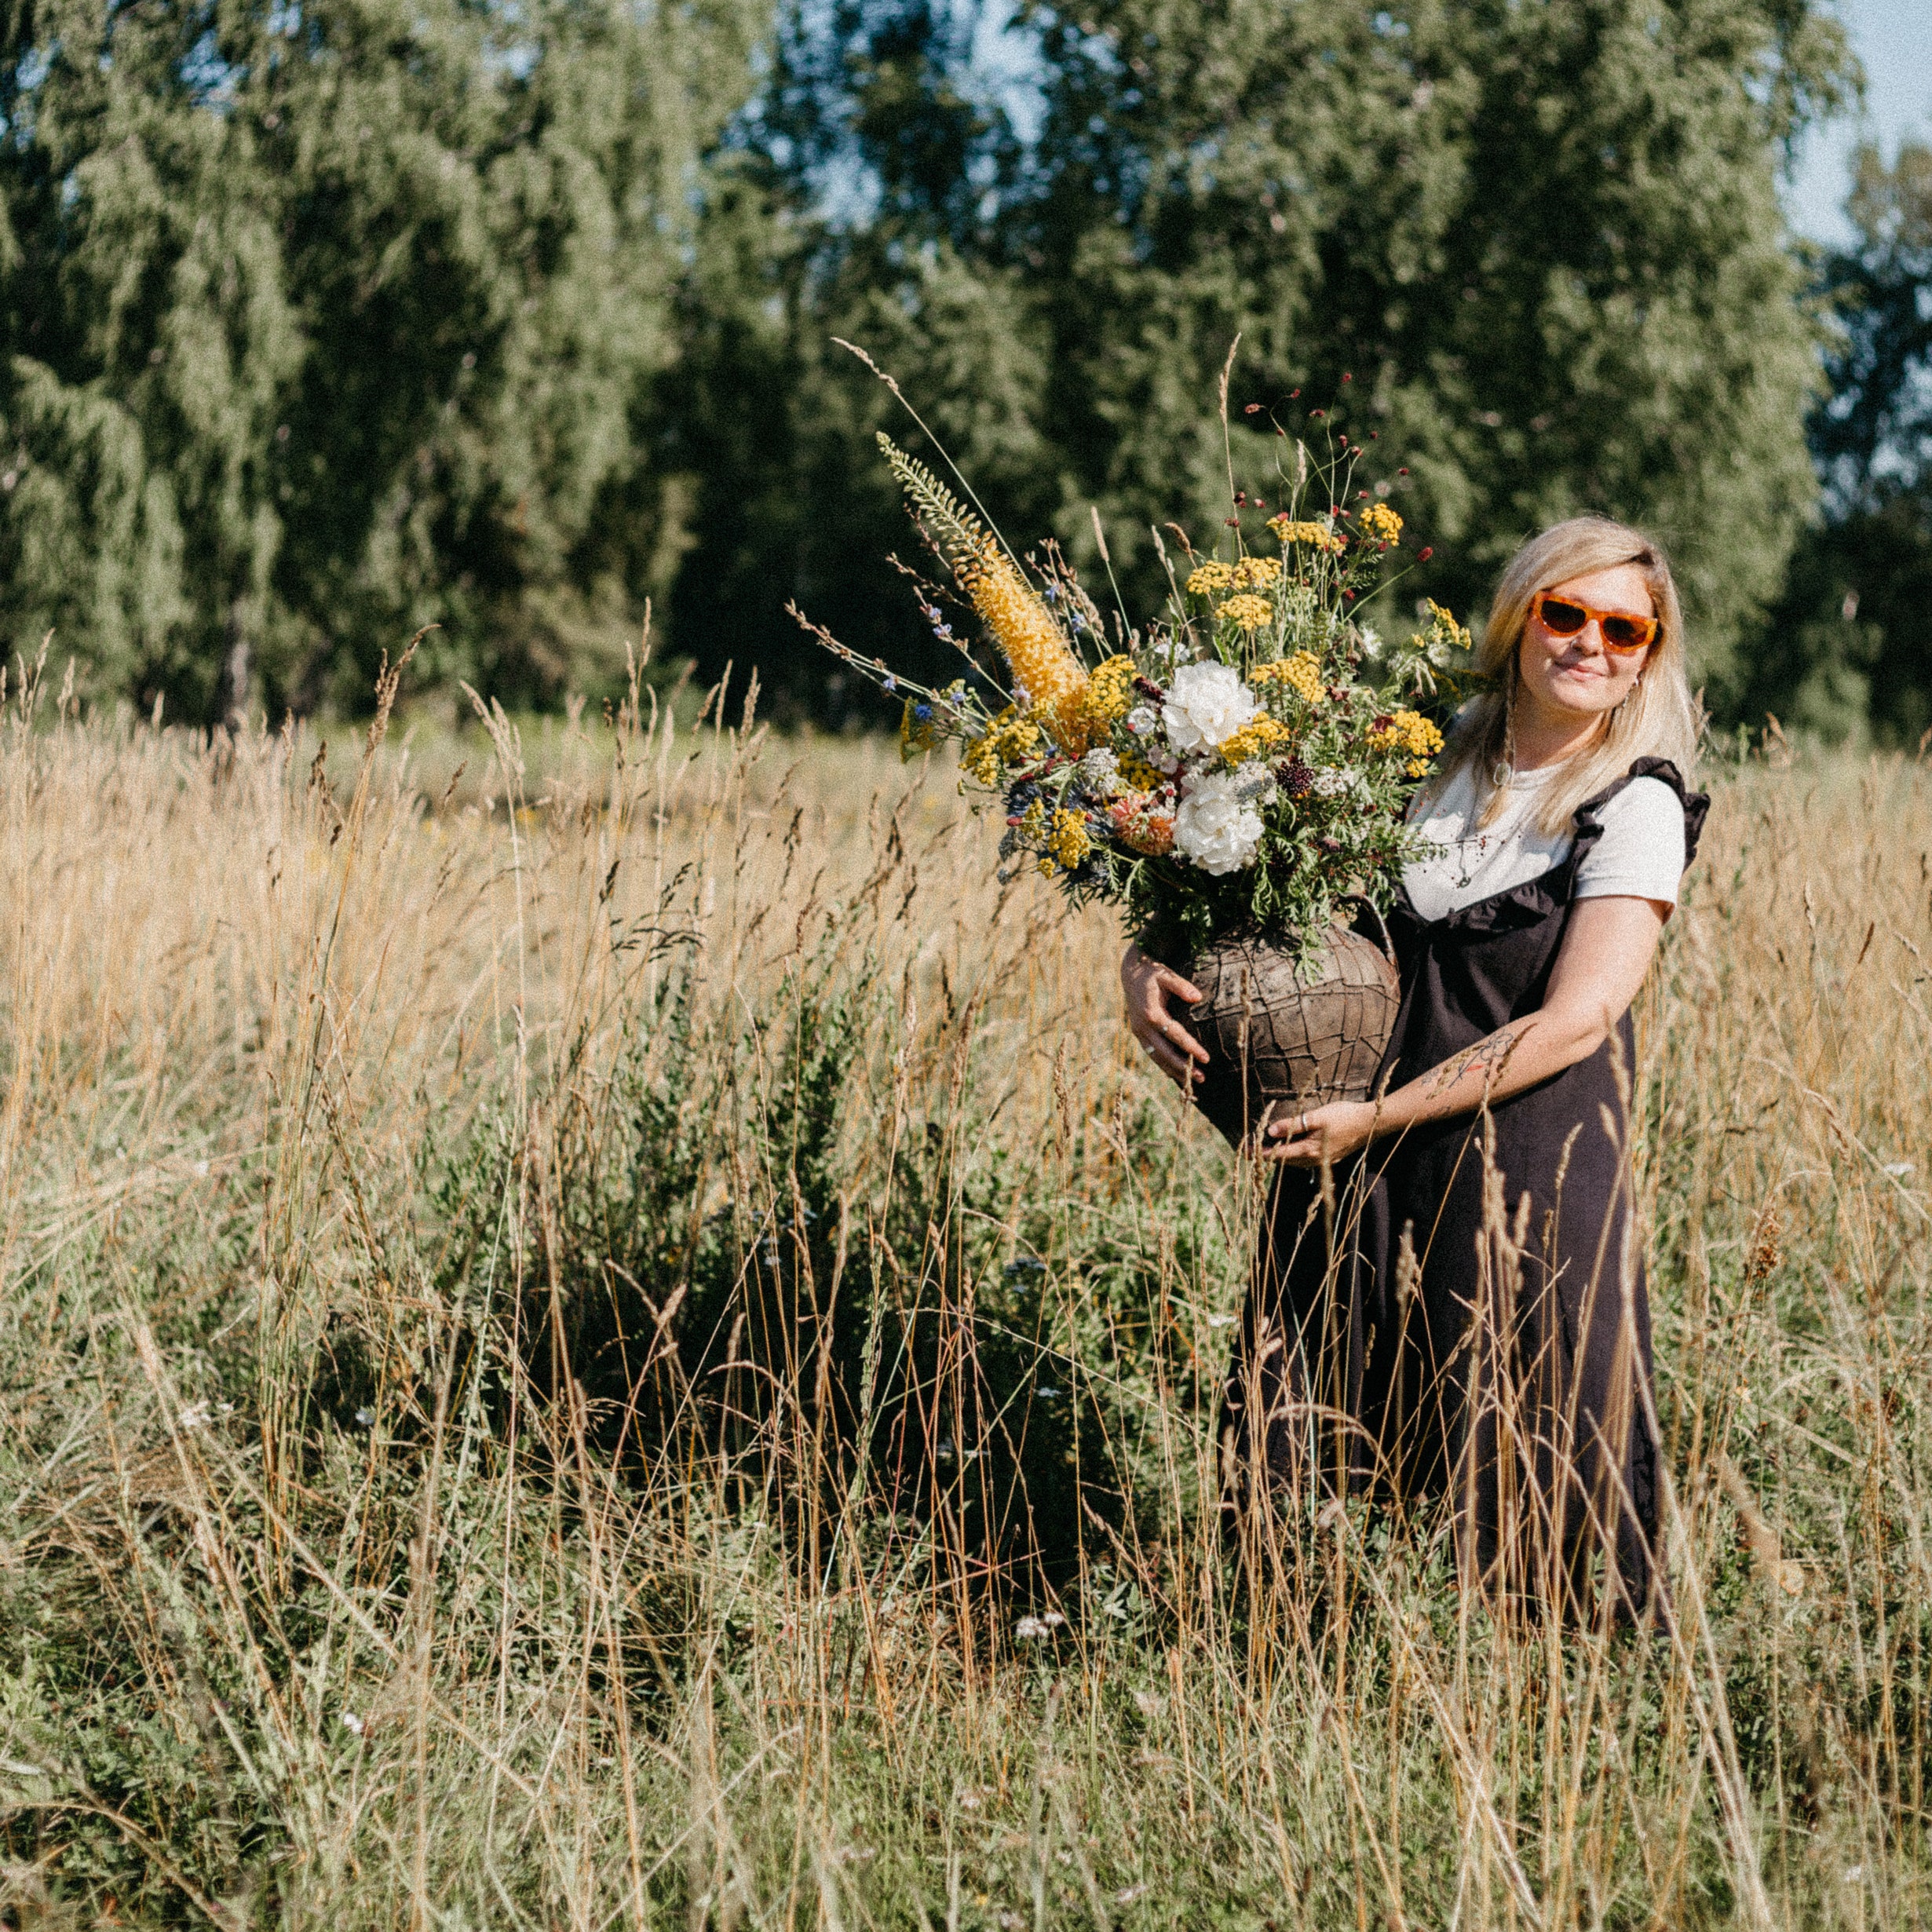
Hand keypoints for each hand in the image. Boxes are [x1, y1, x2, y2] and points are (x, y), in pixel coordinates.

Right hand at [1120, 943, 1208, 1088]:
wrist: (1130, 975)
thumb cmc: (1152, 974)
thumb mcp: (1166, 975)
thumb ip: (1181, 985)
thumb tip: (1197, 997)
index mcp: (1151, 1013)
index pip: (1174, 1035)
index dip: (1190, 1047)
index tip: (1206, 1058)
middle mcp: (1143, 1027)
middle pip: (1164, 1053)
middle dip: (1183, 1067)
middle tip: (1202, 1077)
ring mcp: (1139, 1033)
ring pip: (1157, 1057)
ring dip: (1174, 1071)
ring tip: (1191, 1082)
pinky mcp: (1139, 1035)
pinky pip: (1153, 1054)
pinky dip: (1164, 1066)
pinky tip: (1176, 1075)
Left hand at [1263, 1099, 1377, 1165]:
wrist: (1371, 1124)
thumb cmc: (1343, 1116)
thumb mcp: (1316, 1117)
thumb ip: (1292, 1125)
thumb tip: (1271, 1132)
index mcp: (1308, 1151)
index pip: (1278, 1154)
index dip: (1261, 1153)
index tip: (1245, 1153)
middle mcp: (1314, 1160)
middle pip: (1285, 1161)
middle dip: (1269, 1156)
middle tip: (1252, 1151)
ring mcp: (1324, 1160)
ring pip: (1296, 1162)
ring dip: (1282, 1157)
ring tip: (1268, 1151)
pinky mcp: (1331, 1157)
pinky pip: (1307, 1160)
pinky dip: (1295, 1156)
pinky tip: (1293, 1151)